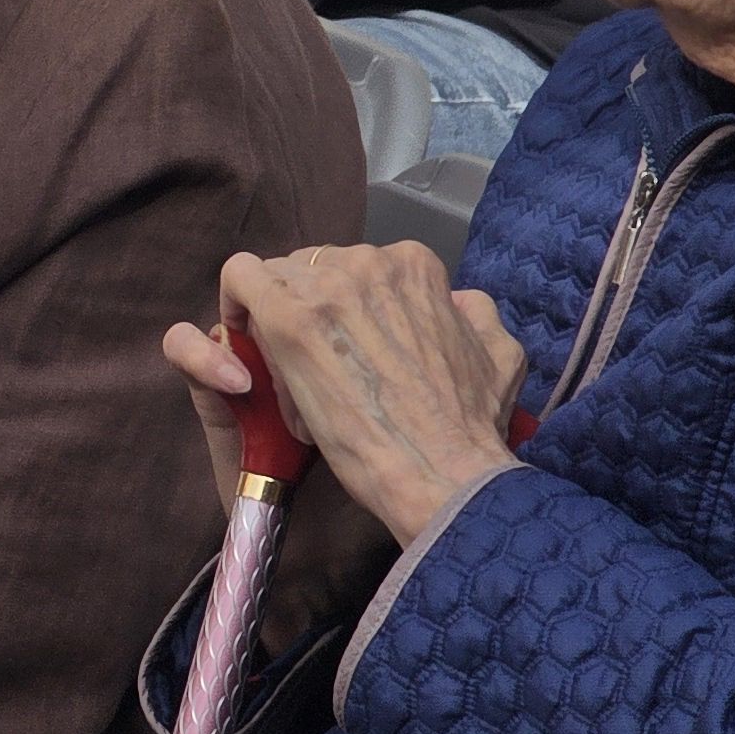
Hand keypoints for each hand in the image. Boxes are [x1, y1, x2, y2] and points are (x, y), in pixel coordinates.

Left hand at [162, 246, 529, 541]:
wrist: (443, 473)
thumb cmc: (472, 428)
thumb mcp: (499, 354)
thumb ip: (474, 315)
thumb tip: (456, 301)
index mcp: (415, 264)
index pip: (355, 269)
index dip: (346, 311)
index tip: (351, 353)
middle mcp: (370, 260)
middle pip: (312, 272)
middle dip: (309, 316)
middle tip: (320, 374)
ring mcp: (328, 285)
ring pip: (276, 281)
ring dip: (278, 325)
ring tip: (297, 384)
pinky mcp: (288, 316)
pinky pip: (240, 279)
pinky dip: (236, 305)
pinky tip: (242, 339)